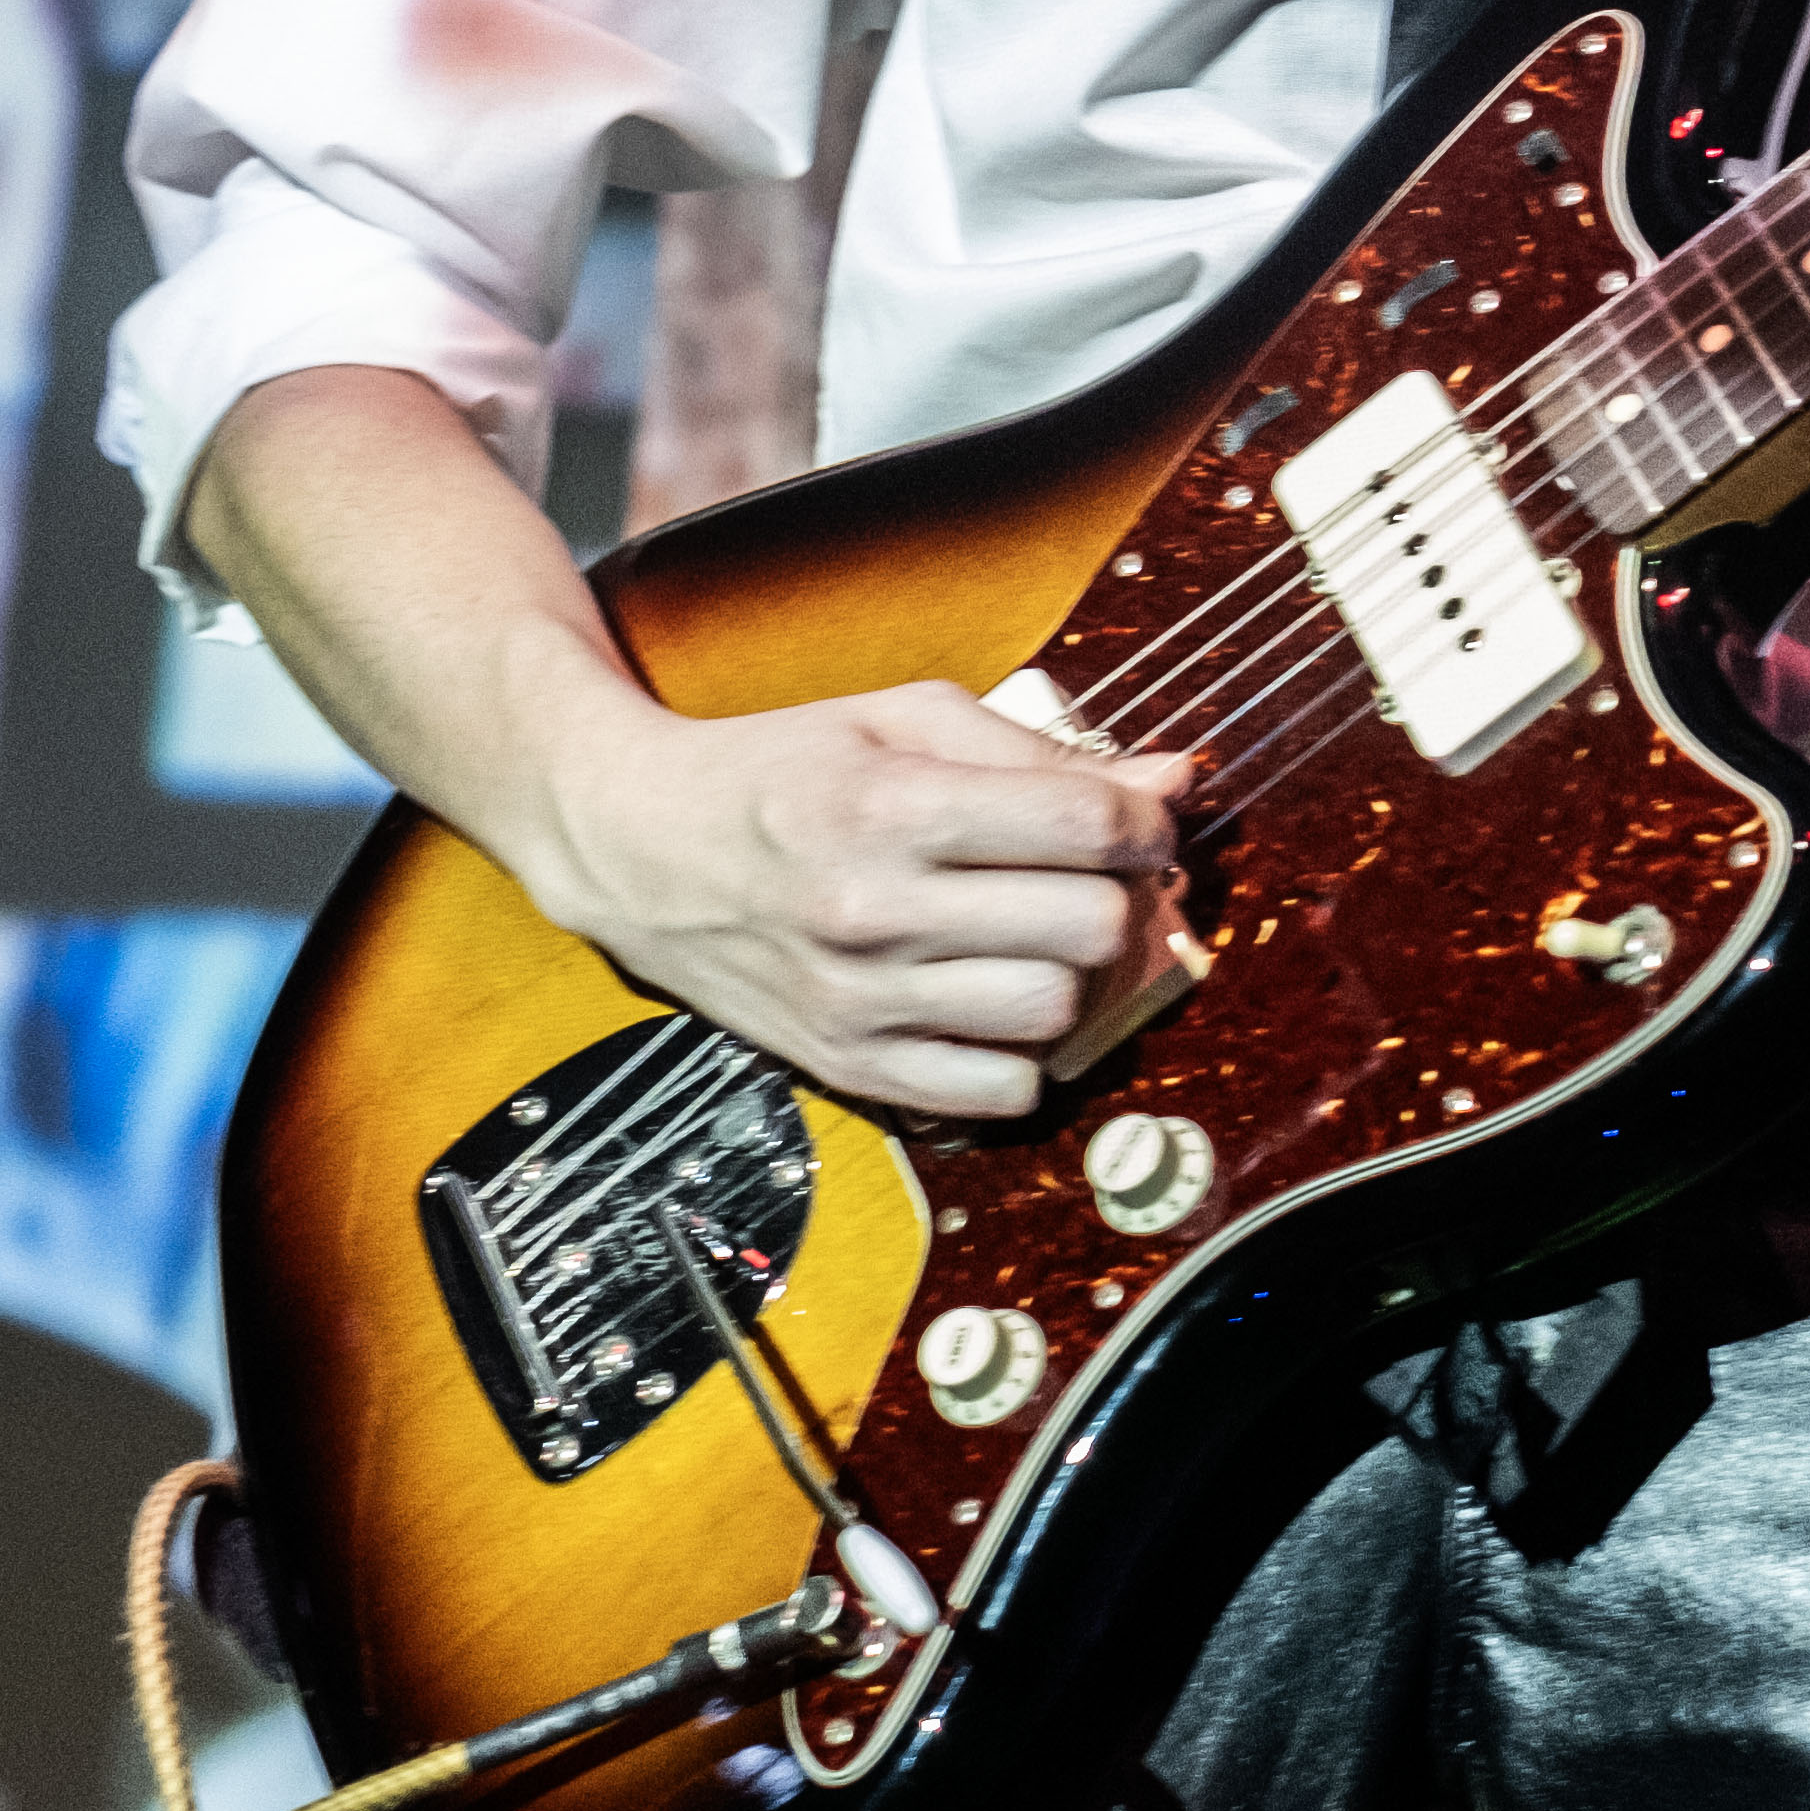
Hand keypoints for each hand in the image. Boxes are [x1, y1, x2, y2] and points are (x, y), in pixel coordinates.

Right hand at [507, 681, 1195, 1125]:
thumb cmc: (780, 770)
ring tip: (1040, 938)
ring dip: (1072, 974)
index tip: (1138, 821)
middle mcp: (877, 908)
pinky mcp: (848, 1064)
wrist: (637, 845)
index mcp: (893, 805)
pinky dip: (1021, 1054)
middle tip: (1093, 878)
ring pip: (1052, 1010)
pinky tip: (996, 1002)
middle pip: (1087, 925)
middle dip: (1116, 895)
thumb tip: (1172, 780)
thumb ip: (1039, 748)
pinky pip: (995, 1092)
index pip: (1086, 828)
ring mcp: (861, 997)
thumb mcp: (900, 718)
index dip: (1145, 822)